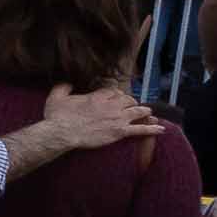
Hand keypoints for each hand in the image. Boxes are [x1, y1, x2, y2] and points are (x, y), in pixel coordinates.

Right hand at [37, 82, 162, 155]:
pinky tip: (161, 129)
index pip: (114, 91)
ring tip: (149, 113)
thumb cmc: (58, 116)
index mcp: (97, 97)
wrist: (62, 133)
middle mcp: (111, 105)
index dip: (117, 94)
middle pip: (128, 100)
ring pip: (137, 112)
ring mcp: (117, 119)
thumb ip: (63, 88)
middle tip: (132, 105)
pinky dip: (152, 129)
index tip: (117, 96)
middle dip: (131, 102)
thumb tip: (67, 83)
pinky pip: (140, 130)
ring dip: (144, 112)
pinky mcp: (119, 132)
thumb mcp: (56, 97)